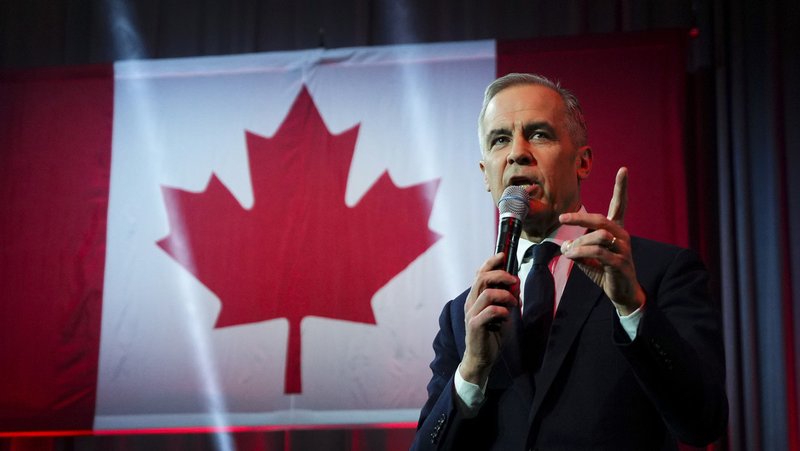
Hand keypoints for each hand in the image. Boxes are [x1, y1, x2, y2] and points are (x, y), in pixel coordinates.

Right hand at [460, 252, 519, 384]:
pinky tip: (507, 316)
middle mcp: (471, 302)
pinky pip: (490, 311)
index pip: (480, 273)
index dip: (490, 262)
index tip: (503, 255)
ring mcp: (471, 313)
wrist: (481, 358)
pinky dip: (502, 310)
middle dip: (500, 275)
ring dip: (505, 295)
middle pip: (482, 278)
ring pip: (487, 293)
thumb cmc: (491, 335)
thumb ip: (506, 297)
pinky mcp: (475, 325)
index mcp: (475, 297)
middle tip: (514, 280)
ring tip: (514, 302)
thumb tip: (516, 282)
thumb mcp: (501, 312)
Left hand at [558, 167, 644, 314]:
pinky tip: (571, 256)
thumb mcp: (588, 257)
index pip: (620, 205)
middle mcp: (622, 236)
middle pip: (601, 219)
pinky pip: (599, 252)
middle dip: (580, 218)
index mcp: (616, 231)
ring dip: (578, 243)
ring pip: (598, 236)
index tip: (624, 170)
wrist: (622, 293)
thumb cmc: (605, 272)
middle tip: (562, 218)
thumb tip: (565, 245)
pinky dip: (581, 252)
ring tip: (567, 251)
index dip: (622, 188)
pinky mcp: (620, 263)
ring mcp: (623, 249)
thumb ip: (578, 248)